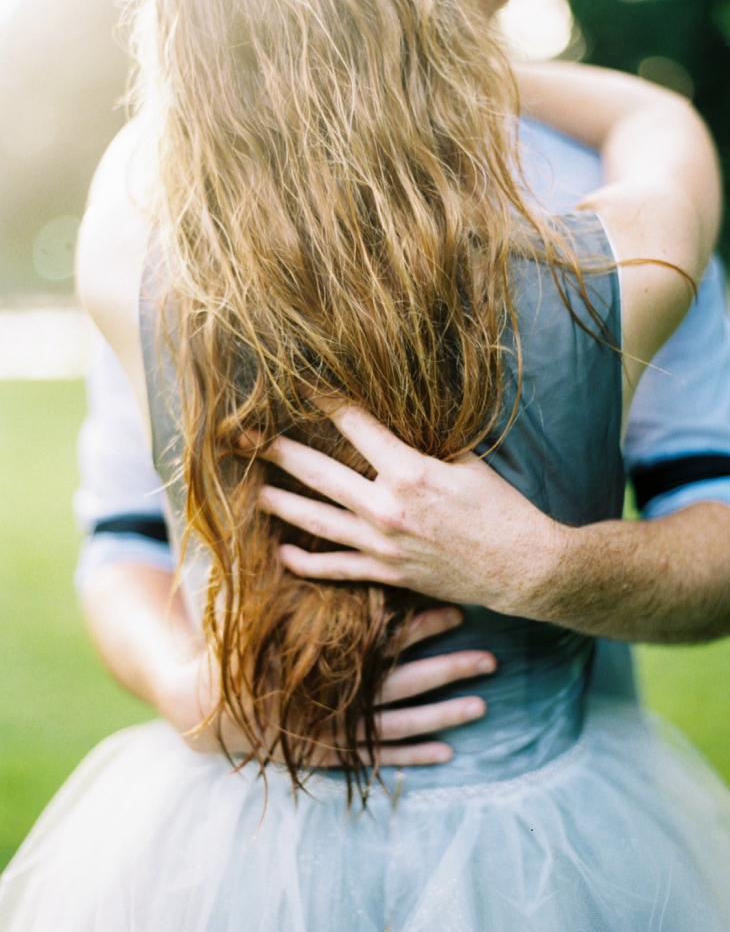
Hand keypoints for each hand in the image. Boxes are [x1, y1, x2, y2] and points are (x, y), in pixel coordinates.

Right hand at [157, 606, 495, 765]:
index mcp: (325, 656)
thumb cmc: (235, 651)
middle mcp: (336, 695)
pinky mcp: (332, 755)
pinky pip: (380, 756)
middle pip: (405, 682)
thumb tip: (301, 525)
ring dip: (444, 713)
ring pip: (402, 723)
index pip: (383, 635)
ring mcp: (336, 731)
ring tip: (482, 706)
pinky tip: (447, 753)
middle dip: (449, 670)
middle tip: (491, 659)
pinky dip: (413, 755)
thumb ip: (288, 576)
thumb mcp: (258, 610)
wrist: (205, 711)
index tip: (457, 609)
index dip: (422, 623)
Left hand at [252, 400, 567, 617]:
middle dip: (277, 451)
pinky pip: (336, 569)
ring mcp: (383, 544)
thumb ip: (424, 446)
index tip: (297, 385)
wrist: (523, 568)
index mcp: (408, 470)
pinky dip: (305, 564)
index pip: (354, 424)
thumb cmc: (501, 509)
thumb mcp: (466, 463)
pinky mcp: (387, 573)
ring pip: (316, 521)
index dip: (323, 401)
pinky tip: (282, 553)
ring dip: (280, 503)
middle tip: (243, 439)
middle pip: (318, 473)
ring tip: (253, 490)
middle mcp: (387, 507)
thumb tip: (394, 424)